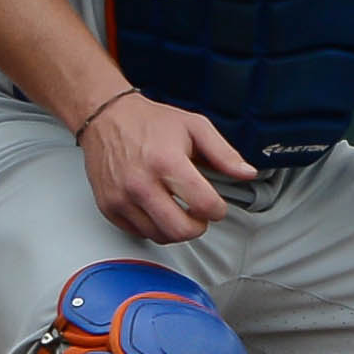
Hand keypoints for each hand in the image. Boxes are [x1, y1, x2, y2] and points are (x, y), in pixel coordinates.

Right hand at [79, 91, 256, 243]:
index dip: (218, 210)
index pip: (203, 205)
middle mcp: (141, 184)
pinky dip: (154, 227)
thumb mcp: (195, 127)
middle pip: (181, 230)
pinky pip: (138, 233)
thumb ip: (224, 153)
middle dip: (199, 226)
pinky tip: (159, 210)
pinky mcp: (108, 207)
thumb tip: (247, 173)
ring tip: (180, 210)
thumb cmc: (150, 122)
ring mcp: (121, 198)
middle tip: (200, 214)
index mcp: (167, 162)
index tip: (217, 206)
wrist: (106, 117)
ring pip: (160, 236)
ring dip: (176, 229)